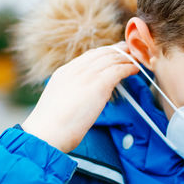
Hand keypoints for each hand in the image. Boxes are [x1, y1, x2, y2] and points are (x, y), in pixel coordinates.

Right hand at [21, 41, 138, 152]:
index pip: (88, 57)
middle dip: (118, 51)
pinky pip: (118, 70)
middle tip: (130, 52)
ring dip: (126, 58)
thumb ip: (73, 94)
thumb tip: (86, 99)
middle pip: (102, 53)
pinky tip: (135, 70)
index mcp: (64, 73)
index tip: (115, 54)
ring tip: (136, 60)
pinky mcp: (98, 84)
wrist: (46, 133)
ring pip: (112, 59)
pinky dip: (129, 68)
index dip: (105, 53)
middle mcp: (75, 70)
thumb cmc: (52, 127)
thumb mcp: (60, 103)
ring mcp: (86, 76)